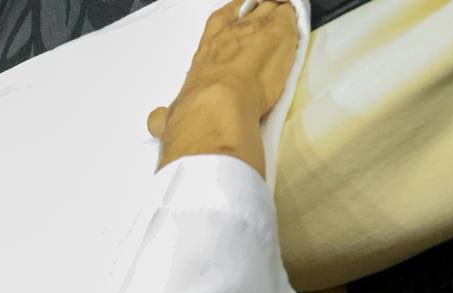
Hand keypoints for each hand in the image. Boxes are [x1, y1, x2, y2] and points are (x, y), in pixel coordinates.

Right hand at [147, 0, 297, 176]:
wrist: (216, 107)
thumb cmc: (194, 111)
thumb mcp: (172, 116)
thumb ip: (165, 117)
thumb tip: (156, 121)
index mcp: (206, 53)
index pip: (218, 23)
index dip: (230, 16)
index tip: (236, 13)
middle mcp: (228, 38)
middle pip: (247, 11)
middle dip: (257, 9)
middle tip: (267, 12)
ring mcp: (254, 32)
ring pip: (269, 9)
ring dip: (278, 12)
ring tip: (285, 15)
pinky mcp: (279, 35)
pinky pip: (289, 16)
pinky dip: (293, 18)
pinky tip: (296, 21)